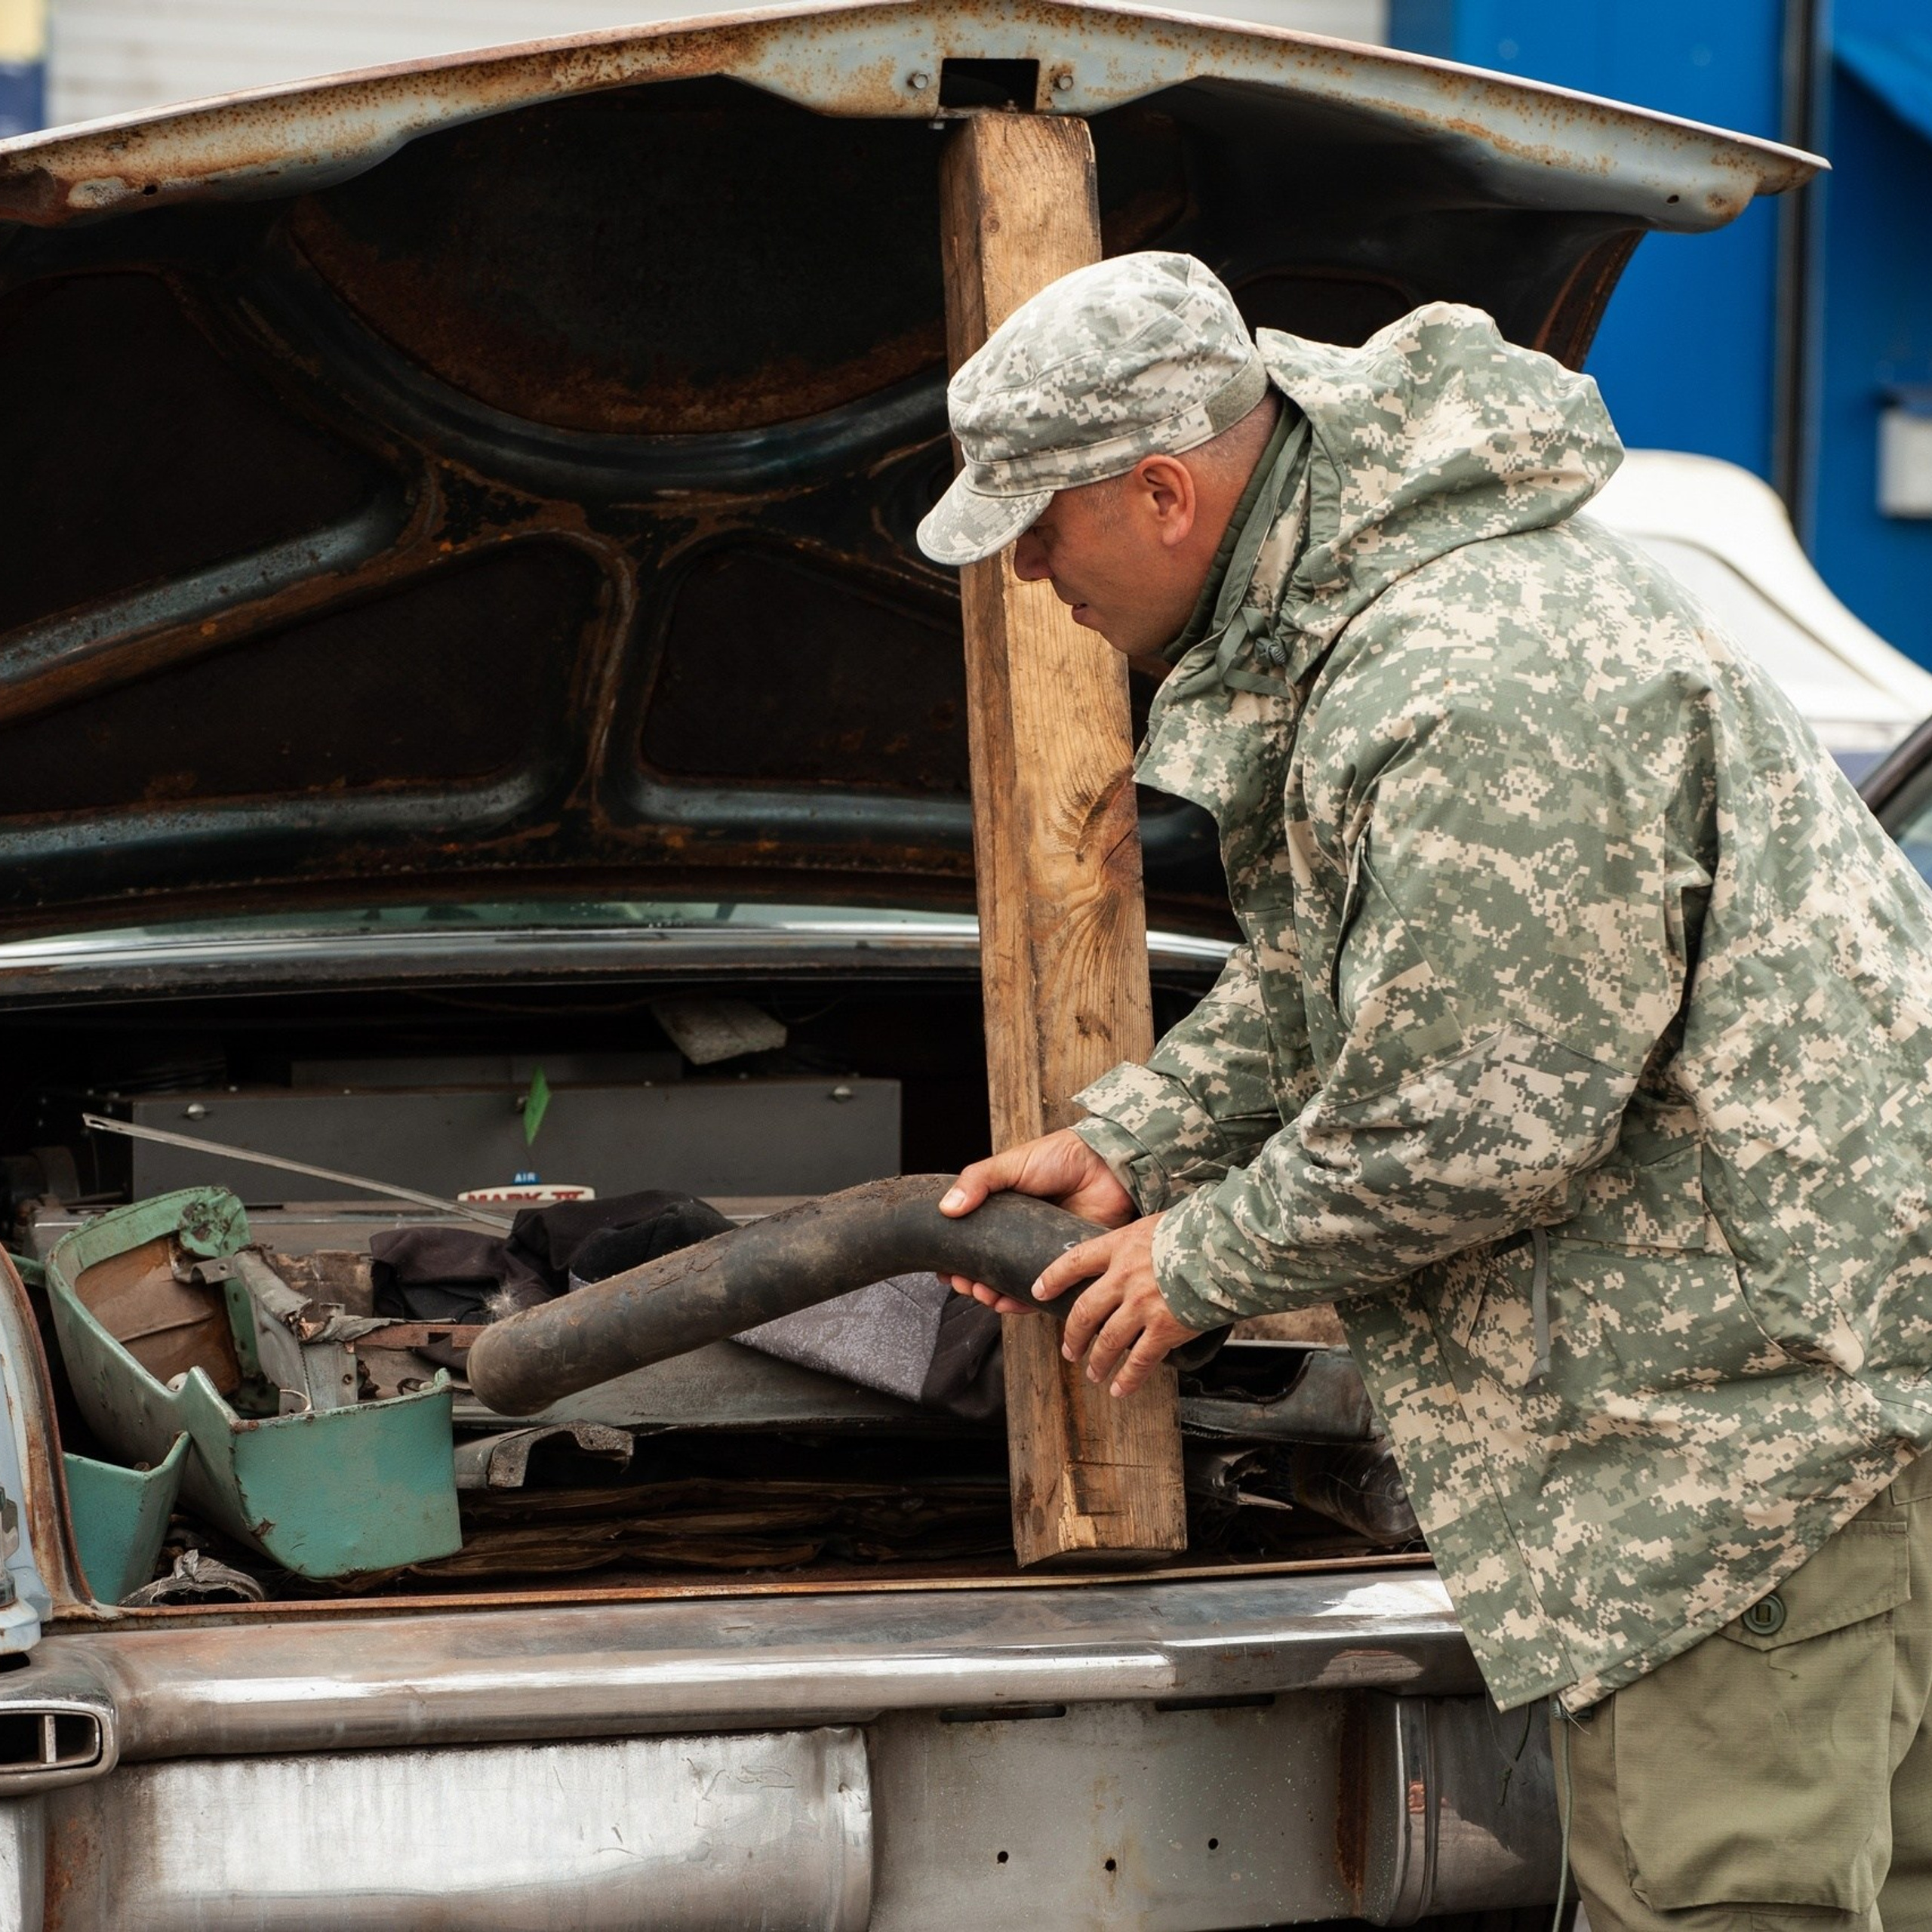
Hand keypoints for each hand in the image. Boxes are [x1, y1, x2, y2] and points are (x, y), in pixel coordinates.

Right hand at [938, 1128, 1135, 1313]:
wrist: (1105, 1164)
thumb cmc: (1059, 1157)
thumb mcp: (1010, 1164)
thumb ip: (978, 1181)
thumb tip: (946, 1209)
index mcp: (1004, 1214)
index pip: (972, 1242)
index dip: (956, 1260)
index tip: (946, 1271)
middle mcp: (1021, 1237)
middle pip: (990, 1270)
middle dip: (972, 1283)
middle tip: (965, 1285)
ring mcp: (1042, 1253)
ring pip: (1013, 1286)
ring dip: (994, 1297)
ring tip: (985, 1295)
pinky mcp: (1066, 1266)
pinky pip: (1043, 1293)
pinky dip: (1023, 1303)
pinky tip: (1008, 1303)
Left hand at [1036, 1213, 1200, 1397]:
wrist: (1226, 1248)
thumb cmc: (1200, 1230)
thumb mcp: (1158, 1224)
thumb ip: (1141, 1241)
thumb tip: (1141, 1248)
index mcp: (1120, 1247)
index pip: (1075, 1262)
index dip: (1053, 1278)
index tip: (1039, 1292)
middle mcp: (1124, 1278)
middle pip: (1085, 1311)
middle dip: (1073, 1335)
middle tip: (1069, 1349)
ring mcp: (1142, 1306)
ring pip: (1107, 1341)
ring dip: (1097, 1361)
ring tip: (1093, 1373)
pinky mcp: (1163, 1329)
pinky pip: (1139, 1361)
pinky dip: (1127, 1378)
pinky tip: (1120, 1389)